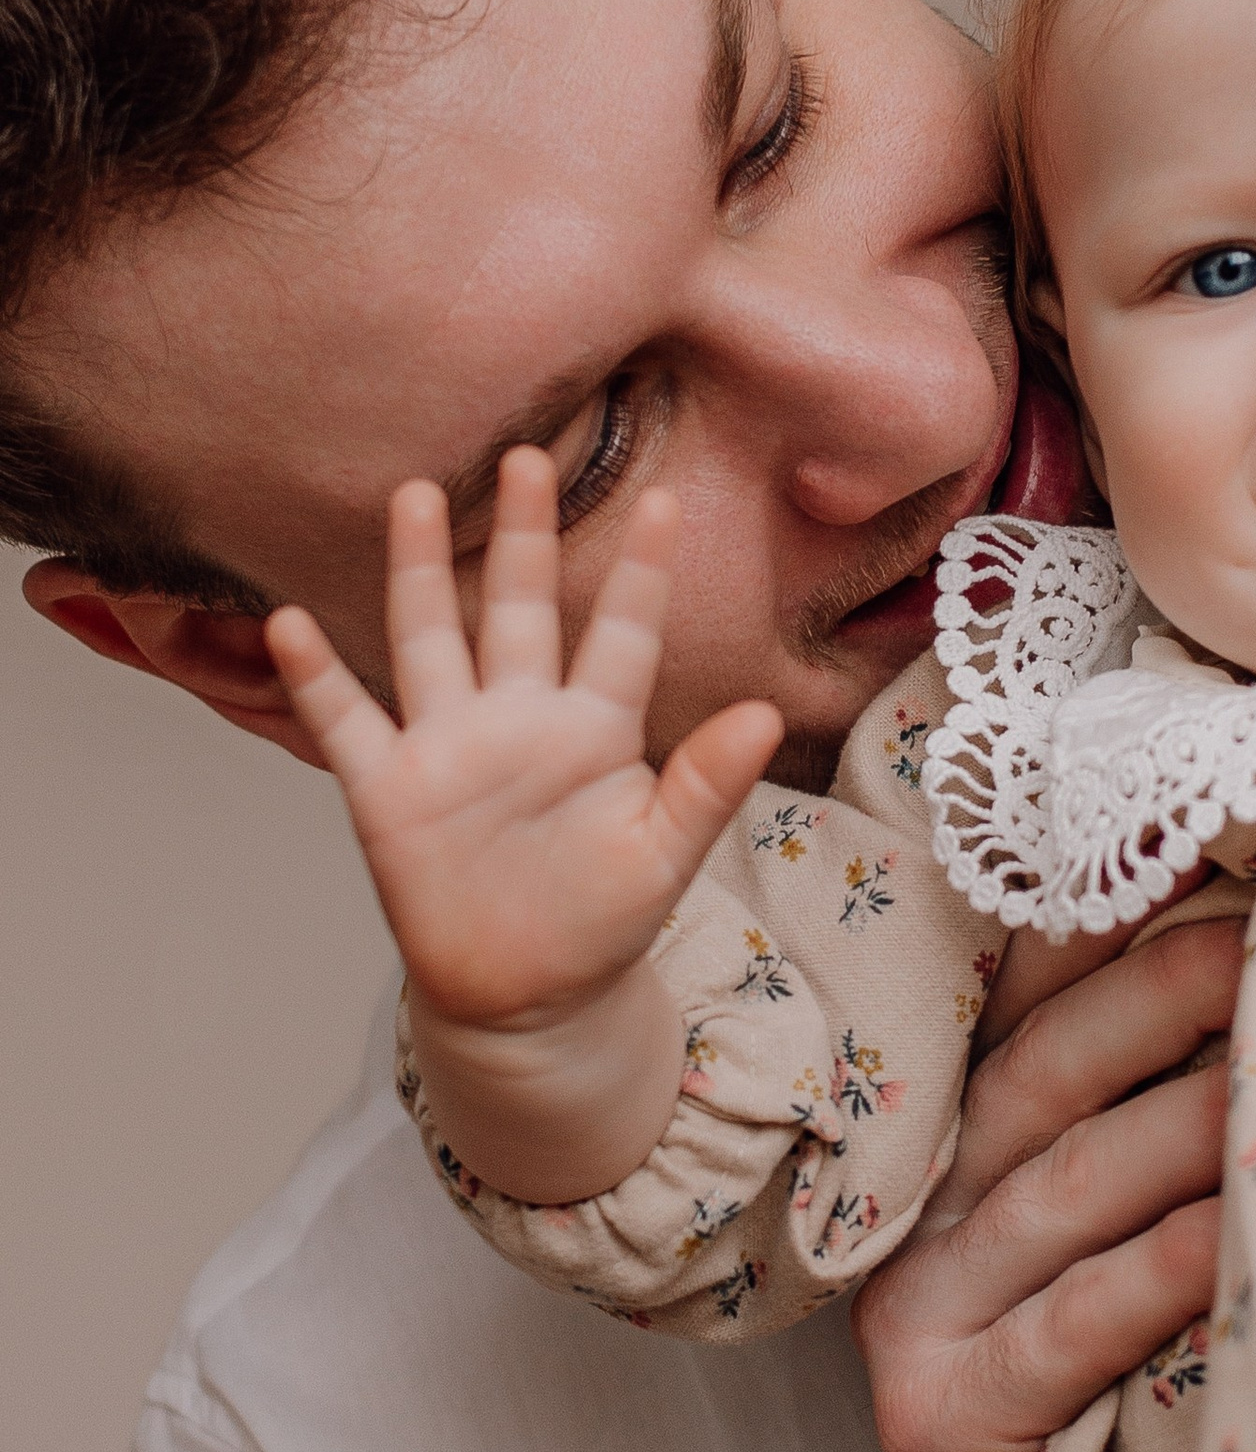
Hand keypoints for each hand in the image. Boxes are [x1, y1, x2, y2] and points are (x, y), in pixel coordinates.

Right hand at [268, 450, 783, 1197]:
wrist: (528, 994)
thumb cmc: (602, 920)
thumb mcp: (666, 855)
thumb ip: (708, 784)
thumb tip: (769, 715)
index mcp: (596, 729)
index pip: (621, 634)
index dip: (640, 573)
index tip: (664, 501)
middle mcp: (519, 719)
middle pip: (518, 610)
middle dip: (523, 536)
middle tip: (530, 456)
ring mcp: (450, 747)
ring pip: (431, 640)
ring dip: (418, 572)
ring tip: (414, 496)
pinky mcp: (388, 791)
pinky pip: (347, 725)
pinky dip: (316, 679)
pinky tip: (290, 623)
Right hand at [859, 914, 1244, 1451]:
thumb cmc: (1139, 1391)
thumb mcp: (1144, 1233)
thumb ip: (1169, 1118)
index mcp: (956, 1151)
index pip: (1023, 1011)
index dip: (1104, 927)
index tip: (1203, 844)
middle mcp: (918, 1218)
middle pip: (1044, 1078)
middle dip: (1161, 995)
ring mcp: (915, 1317)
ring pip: (1066, 1186)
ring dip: (1189, 1119)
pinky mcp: (943, 1413)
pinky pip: (1075, 1317)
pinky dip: (1169, 1265)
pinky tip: (1245, 1224)